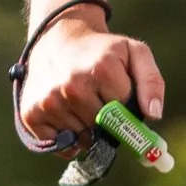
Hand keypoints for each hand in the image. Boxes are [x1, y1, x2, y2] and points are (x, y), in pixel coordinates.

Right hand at [17, 17, 165, 149]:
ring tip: (82, 104)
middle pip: (104, 130)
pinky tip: (68, 116)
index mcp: (101, 70)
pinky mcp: (31, 114)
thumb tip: (154, 114)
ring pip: (84, 140)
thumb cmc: (101, 51)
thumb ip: (151, 82)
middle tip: (100, 101)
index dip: (125, 110)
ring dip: (88, 131)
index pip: (125, 114)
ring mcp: (50, 101)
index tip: (120, 99)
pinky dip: (69, 140)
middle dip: (108, 122)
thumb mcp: (134, 54)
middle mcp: (72, 86)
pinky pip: (62, 147)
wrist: (57, 39)